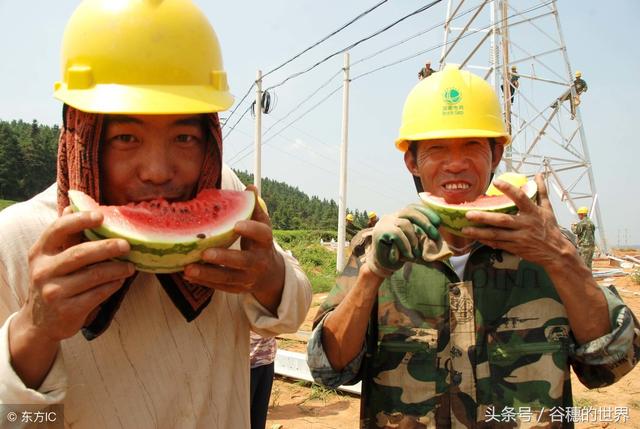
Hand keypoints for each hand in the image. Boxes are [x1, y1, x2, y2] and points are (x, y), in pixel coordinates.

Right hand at [21, 207, 133, 341]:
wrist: (40, 324)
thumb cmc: (54, 282)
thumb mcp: (52, 259)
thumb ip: (64, 237)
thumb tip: (73, 205)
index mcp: (40, 252)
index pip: (58, 230)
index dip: (80, 220)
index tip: (101, 216)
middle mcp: (43, 271)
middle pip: (80, 253)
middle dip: (107, 247)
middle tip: (127, 245)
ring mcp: (54, 292)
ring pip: (93, 275)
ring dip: (116, 269)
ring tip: (130, 266)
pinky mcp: (67, 310)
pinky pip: (98, 294)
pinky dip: (113, 285)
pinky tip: (120, 281)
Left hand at [184, 186, 284, 312]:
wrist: (270, 274)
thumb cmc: (259, 243)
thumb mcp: (262, 226)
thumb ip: (254, 208)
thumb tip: (250, 188)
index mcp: (265, 242)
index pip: (261, 235)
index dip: (250, 230)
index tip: (236, 224)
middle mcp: (258, 261)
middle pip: (242, 261)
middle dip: (224, 258)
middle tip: (205, 252)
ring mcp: (248, 278)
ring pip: (228, 278)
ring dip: (207, 274)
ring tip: (188, 268)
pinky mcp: (237, 289)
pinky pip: (220, 287)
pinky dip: (204, 282)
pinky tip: (188, 275)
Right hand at [366, 204, 440, 277]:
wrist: (382, 265)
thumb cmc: (400, 253)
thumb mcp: (414, 244)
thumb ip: (425, 238)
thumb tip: (443, 240)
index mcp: (399, 215)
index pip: (413, 207)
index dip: (426, 212)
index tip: (438, 222)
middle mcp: (391, 216)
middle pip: (409, 211)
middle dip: (425, 223)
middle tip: (435, 236)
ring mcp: (384, 223)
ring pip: (404, 224)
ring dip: (414, 239)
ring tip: (417, 252)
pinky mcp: (380, 232)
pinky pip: (397, 235)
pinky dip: (406, 245)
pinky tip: (409, 255)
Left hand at [462, 174, 571, 266]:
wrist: (556, 252)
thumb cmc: (550, 228)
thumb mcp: (548, 208)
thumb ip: (541, 191)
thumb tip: (539, 175)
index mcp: (533, 212)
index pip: (520, 198)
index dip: (509, 189)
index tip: (496, 181)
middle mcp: (525, 224)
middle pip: (502, 220)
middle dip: (484, 217)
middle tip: (468, 213)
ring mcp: (519, 238)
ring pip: (497, 235)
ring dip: (480, 232)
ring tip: (465, 229)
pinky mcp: (515, 248)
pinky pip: (498, 244)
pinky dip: (486, 241)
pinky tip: (475, 238)